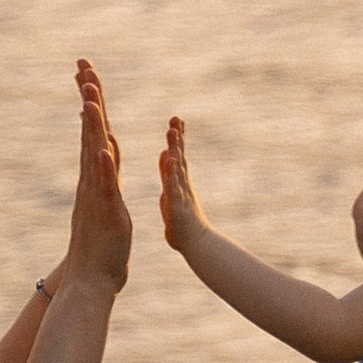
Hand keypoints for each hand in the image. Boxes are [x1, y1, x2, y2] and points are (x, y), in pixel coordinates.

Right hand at [59, 60, 129, 293]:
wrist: (88, 280)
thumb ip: (106, 174)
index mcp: (96, 176)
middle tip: (83, 66)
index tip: (88, 74)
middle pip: (91, 131)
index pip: (95, 130)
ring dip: (93, 125)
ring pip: (94, 152)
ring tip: (90, 97)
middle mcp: (92, 180)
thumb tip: (106, 150)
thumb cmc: (101, 245)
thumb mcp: (108, 200)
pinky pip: (104, 185)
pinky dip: (104, 166)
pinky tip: (104, 147)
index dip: (93, 102)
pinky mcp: (106, 212)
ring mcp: (96, 194)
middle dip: (89, 97)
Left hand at [159, 113, 207, 254]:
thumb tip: (166, 153)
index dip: (177, 137)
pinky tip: (169, 159)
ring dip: (175, 148)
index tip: (176, 119)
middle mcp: (181, 184)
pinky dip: (170, 172)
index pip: (177, 154)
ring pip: (177, 167)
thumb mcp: (172, 192)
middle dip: (177, 137)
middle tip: (175, 118)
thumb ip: (169, 173)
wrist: (196, 245)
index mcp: (178, 181)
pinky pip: (172, 186)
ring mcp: (180, 193)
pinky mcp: (176, 205)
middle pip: (179, 155)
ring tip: (172, 131)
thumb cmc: (183, 222)